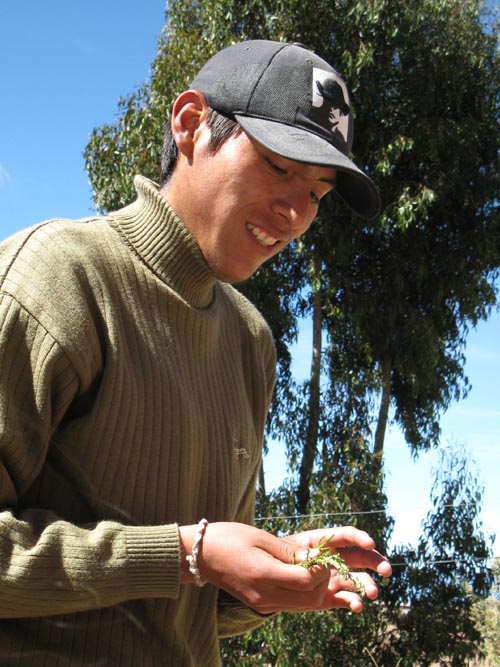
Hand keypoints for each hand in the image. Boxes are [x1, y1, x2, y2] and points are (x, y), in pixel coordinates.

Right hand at [179, 522, 390, 614]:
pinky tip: (302, 575)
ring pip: (304, 606)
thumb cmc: (228, 538)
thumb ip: (289, 551)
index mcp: (264, 576)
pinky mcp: (261, 604)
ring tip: (314, 566)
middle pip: (311, 599)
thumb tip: (317, 557)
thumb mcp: (260, 537)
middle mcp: (265, 596)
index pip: (308, 582)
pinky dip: (303, 592)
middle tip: (322, 560)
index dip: (323, 568)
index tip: (323, 552)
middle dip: (324, 581)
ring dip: (316, 589)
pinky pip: (291, 604)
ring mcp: (262, 603)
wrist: (200, 556)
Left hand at [282, 526, 391, 612]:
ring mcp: (332, 578)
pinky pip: (346, 599)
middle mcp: (332, 559)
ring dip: (368, 585)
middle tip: (387, 570)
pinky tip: (358, 606)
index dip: (359, 538)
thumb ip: (298, 553)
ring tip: (373, 594)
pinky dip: (354, 602)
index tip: (371, 543)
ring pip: (356, 579)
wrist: (265, 580)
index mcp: (322, 542)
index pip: (345, 536)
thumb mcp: (282, 550)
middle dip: (375, 561)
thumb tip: (317, 558)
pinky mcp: (329, 596)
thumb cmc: (274, 558)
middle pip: (359, 557)